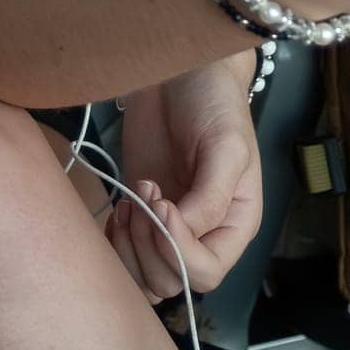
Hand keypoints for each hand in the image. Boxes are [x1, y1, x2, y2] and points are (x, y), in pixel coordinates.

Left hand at [104, 54, 261, 303]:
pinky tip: (119, 208)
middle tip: (144, 193)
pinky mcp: (140, 212)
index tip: (163, 203)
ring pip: (144, 277)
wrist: (178, 69)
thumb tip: (179, 231)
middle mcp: (204, 233)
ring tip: (131, 201)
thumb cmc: (213, 102)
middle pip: (172, 280)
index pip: (208, 271)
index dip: (180, 250)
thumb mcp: (226, 145)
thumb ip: (211, 196)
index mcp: (235, 223)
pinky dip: (114, 242)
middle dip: (150, 244)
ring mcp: (168, 226)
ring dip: (129, 247)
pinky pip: (124, 256)